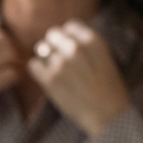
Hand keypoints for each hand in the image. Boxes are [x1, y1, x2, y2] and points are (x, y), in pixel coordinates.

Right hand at [0, 19, 21, 142]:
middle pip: (4, 40)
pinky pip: (11, 74)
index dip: (4, 40)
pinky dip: (16, 78)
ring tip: (13, 75)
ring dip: (16, 64)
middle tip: (14, 64)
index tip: (5, 54)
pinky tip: (11, 85)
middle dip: (13, 51)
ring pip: (10, 54)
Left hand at [27, 20, 129, 136]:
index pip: (70, 26)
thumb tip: (67, 36)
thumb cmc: (109, 90)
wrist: (108, 116)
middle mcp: (76, 48)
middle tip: (58, 60)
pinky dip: (37, 70)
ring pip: (41, 49)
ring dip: (45, 58)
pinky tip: (46, 78)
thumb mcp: (105, 59)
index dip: (67, 36)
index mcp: (93, 41)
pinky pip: (33, 65)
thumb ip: (87, 47)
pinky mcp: (49, 80)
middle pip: (53, 34)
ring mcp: (61, 63)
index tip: (68, 47)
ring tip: (56, 71)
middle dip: (54, 45)